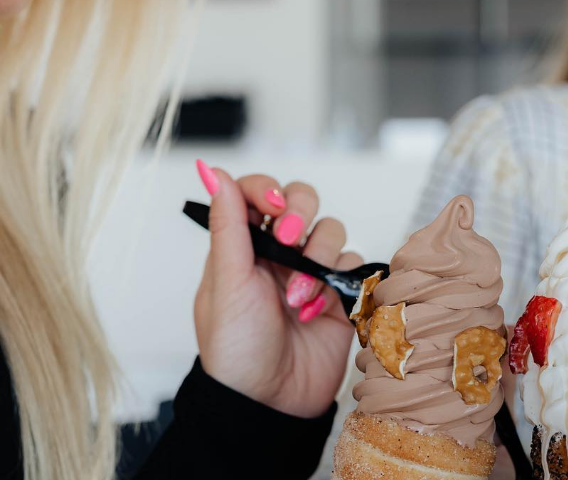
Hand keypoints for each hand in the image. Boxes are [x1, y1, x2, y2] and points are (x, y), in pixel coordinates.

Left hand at [193, 160, 363, 417]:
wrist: (270, 402)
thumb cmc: (236, 349)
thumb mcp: (227, 283)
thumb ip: (228, 224)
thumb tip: (210, 170)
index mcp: (241, 246)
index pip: (257, 192)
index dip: (268, 189)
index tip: (274, 207)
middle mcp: (277, 252)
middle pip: (303, 199)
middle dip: (302, 214)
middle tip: (291, 242)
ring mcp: (310, 270)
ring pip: (331, 230)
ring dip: (316, 260)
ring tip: (297, 298)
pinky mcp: (339, 292)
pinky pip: (351, 264)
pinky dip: (336, 284)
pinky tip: (314, 313)